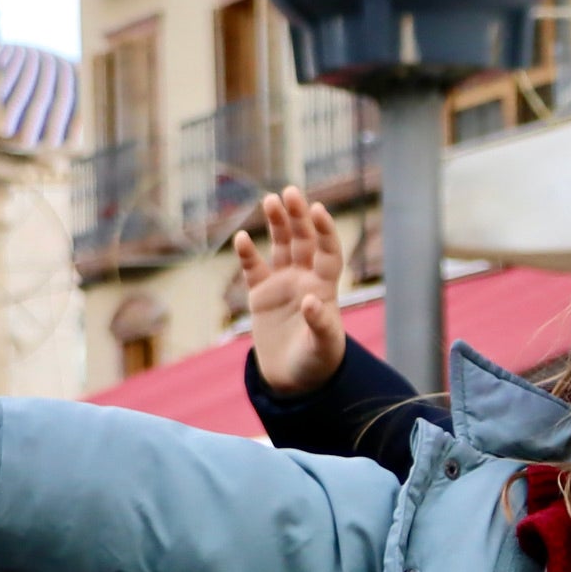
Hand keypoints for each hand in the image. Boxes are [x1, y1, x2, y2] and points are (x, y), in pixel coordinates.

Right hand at [235, 189, 349, 394]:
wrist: (292, 379)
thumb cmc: (316, 363)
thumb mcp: (323, 347)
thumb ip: (320, 324)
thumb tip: (311, 300)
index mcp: (325, 287)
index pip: (328, 251)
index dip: (325, 230)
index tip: (318, 210)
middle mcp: (305, 279)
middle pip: (303, 240)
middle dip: (298, 216)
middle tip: (290, 192)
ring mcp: (282, 284)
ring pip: (280, 246)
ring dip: (277, 223)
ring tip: (270, 200)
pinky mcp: (260, 294)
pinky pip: (253, 268)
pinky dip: (247, 254)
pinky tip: (242, 238)